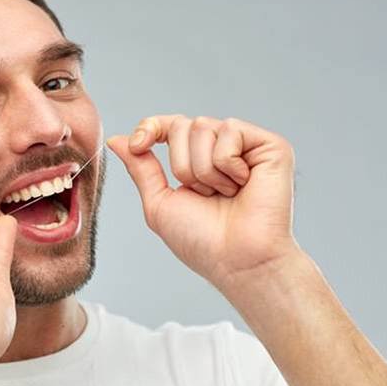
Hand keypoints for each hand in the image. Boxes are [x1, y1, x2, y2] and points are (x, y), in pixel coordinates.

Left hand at [108, 115, 298, 289]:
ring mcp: (247, 146)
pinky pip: (230, 130)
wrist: (236, 260)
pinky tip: (243, 185)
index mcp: (198, 160)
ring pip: (203, 127)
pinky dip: (226, 164)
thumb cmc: (201, 241)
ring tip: (224, 194)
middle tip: (203, 195)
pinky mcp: (270, 146)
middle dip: (181, 165)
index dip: (151, 127)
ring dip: (203, 170)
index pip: (169, 125)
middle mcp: (222, 149)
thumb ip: (140, 167)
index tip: (139, 145)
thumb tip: (115, 138)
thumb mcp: (159, 202)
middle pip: (182, 124)